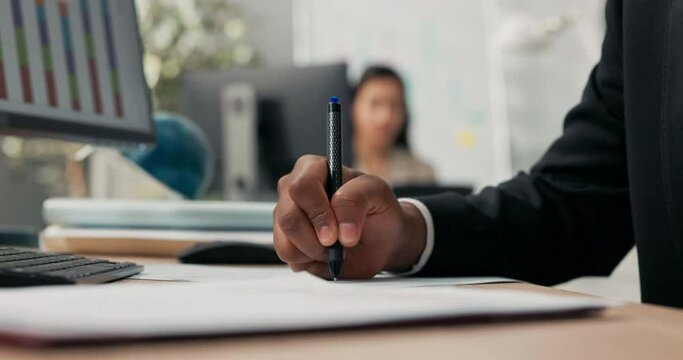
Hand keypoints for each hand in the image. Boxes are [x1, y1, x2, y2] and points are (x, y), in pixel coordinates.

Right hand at [273, 155, 426, 278]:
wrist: (381, 240)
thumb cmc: (377, 209)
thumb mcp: (377, 194)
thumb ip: (356, 200)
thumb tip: (341, 231)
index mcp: (313, 169)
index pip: (301, 187)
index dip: (317, 213)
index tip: (335, 234)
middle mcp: (293, 189)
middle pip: (288, 218)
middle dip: (315, 240)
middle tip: (338, 246)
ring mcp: (285, 215)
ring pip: (284, 242)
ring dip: (314, 252)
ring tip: (334, 248)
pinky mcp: (284, 240)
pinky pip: (287, 257)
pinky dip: (309, 262)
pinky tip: (324, 254)